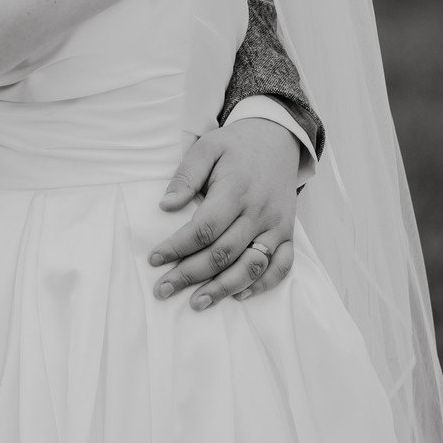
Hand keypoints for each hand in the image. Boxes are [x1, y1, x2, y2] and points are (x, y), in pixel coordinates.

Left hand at [149, 118, 298, 308]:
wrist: (277, 139)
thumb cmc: (235, 146)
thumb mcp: (206, 148)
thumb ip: (186, 176)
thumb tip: (165, 206)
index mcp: (235, 190)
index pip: (203, 229)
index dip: (177, 248)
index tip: (154, 260)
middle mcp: (259, 212)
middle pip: (223, 253)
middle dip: (190, 275)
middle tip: (163, 290)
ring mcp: (276, 226)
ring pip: (251, 266)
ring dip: (223, 288)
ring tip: (197, 303)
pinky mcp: (289, 233)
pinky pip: (282, 267)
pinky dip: (263, 285)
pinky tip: (238, 295)